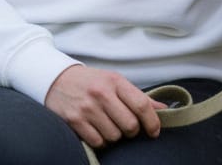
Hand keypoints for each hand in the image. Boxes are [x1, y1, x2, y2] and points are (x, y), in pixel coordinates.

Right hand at [46, 64, 164, 147]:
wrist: (57, 80)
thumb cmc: (92, 82)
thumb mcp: (114, 82)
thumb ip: (138, 97)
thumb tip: (164, 109)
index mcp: (115, 81)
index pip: (141, 104)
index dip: (152, 121)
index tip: (154, 131)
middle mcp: (102, 94)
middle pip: (130, 125)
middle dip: (131, 131)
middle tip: (126, 127)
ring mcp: (88, 108)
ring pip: (114, 136)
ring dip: (115, 136)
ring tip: (108, 125)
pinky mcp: (75, 121)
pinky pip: (98, 142)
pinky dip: (101, 141)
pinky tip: (97, 130)